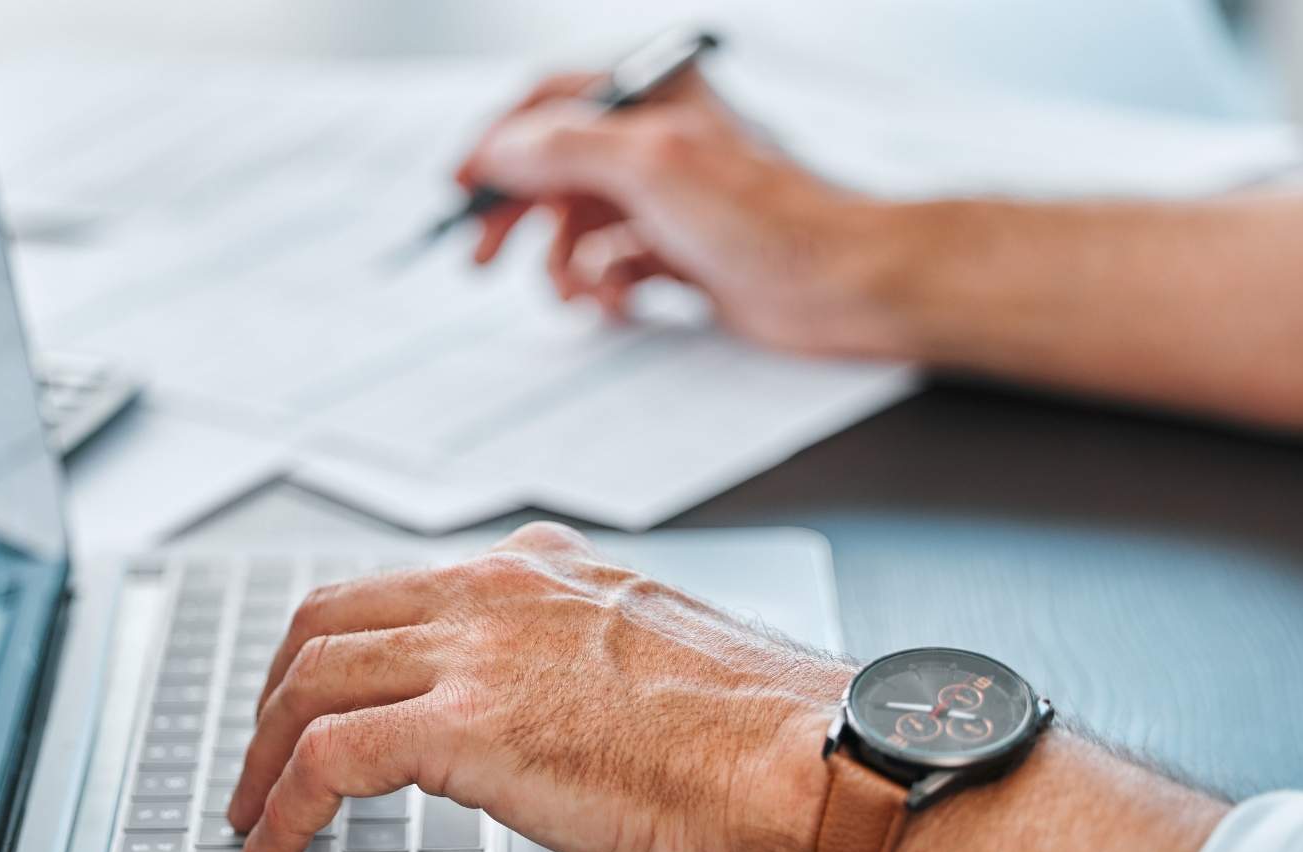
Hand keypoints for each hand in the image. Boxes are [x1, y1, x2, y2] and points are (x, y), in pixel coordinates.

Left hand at [227, 522, 850, 851]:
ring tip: (252, 808)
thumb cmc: (757, 728)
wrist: (801, 754)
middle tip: (262, 748)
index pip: (404, 585)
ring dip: (262, 750)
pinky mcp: (465, 723)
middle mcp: (497, 589)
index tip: (325, 692)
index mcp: (543, 567)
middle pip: (329, 617)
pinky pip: (327, 756)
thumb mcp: (655, 646)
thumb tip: (558, 701)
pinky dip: (282, 802)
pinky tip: (275, 843)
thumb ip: (586, 650)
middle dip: (277, 688)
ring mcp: (476, 649)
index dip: (344, 645)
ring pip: (311, 678)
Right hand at [455, 70, 911, 356]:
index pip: (550, 105)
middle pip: (556, 171)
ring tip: (575, 290)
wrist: (839, 284)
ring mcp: (668, 202)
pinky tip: (618, 301)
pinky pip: (613, 268)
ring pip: (581, 228)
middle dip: (521, 216)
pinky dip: (605, 287)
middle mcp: (657, 144)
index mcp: (652, 99)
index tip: (463, 187)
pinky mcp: (681, 254)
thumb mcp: (650, 164)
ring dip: (566, 263)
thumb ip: (563, 150)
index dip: (498, 145)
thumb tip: (499, 151)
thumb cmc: (770, 216)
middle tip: (485, 257)